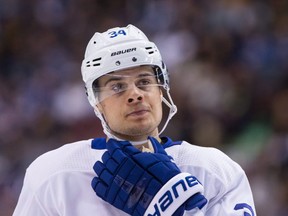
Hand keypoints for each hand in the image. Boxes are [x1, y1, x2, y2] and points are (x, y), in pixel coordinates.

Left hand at [91, 137, 206, 215]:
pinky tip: (100, 181)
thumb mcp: (161, 156)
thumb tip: (150, 138)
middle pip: (107, 157)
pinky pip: (98, 186)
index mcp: (130, 156)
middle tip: (112, 157)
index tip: (114, 145)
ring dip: (101, 166)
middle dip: (109, 155)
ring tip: (104, 167)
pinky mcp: (112, 194)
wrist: (165, 197)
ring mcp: (115, 180)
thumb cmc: (164, 175)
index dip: (113, 145)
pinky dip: (97, 182)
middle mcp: (120, 166)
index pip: (115, 146)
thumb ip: (154, 146)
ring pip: (100, 169)